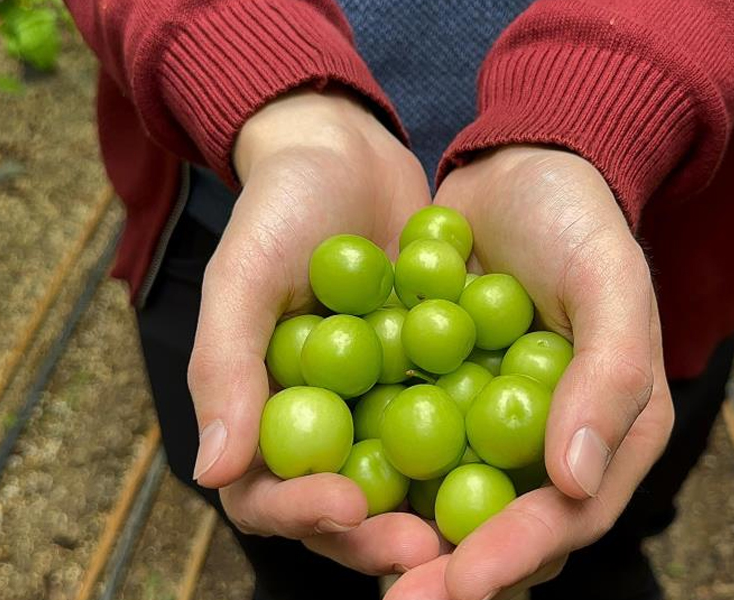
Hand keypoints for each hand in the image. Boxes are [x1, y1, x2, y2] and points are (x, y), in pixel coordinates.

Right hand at [187, 89, 438, 574]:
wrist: (345, 153)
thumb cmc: (279, 208)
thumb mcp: (243, 276)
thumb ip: (225, 367)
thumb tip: (213, 471)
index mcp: (266, 412)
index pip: (269, 492)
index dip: (301, 511)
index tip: (345, 505)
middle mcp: (325, 422)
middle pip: (345, 507)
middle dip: (381, 534)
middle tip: (428, 545)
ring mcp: (381, 403)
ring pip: (406, 480)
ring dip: (437, 508)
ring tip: (480, 523)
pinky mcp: (432, 378)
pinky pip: (455, 422)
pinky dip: (479, 444)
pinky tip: (520, 454)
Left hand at [385, 145, 674, 599]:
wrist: (511, 169)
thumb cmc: (574, 219)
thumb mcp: (610, 279)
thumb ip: (609, 376)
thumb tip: (575, 484)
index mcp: (604, 431)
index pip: (567, 516)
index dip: (517, 554)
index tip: (462, 579)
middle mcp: (543, 442)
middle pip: (500, 528)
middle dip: (447, 570)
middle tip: (396, 596)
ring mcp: (485, 423)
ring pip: (444, 501)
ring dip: (400, 535)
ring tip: (351, 545)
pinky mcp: (436, 394)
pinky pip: (405, 445)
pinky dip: (374, 468)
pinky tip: (332, 485)